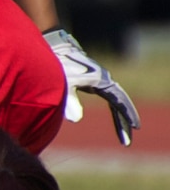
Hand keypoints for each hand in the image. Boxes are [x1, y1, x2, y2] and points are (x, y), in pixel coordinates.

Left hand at [44, 28, 136, 145]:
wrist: (55, 49)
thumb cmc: (59, 66)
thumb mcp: (64, 84)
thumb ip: (70, 101)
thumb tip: (76, 120)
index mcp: (101, 81)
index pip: (119, 101)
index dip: (126, 114)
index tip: (135, 127)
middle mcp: (104, 80)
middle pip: (120, 103)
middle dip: (125, 122)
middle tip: (127, 141)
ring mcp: (100, 81)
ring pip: (116, 102)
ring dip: (121, 118)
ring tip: (124, 136)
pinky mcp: (93, 83)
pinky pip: (110, 99)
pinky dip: (114, 110)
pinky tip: (117, 120)